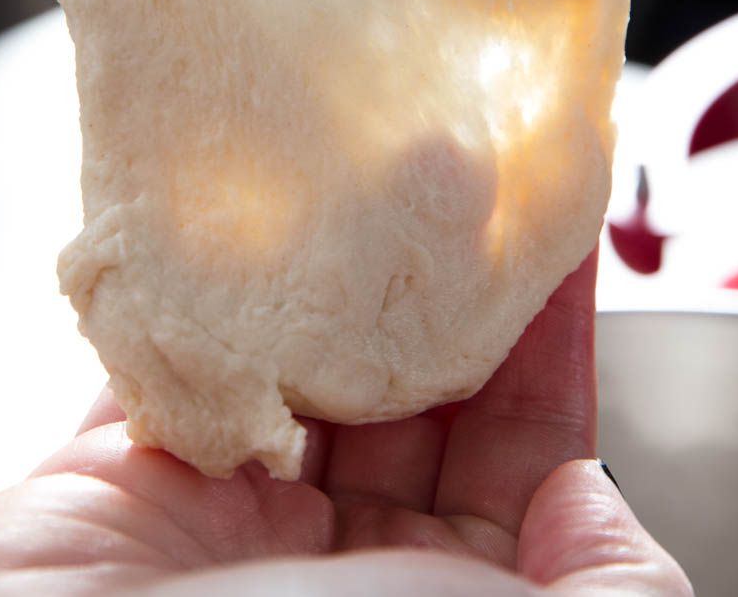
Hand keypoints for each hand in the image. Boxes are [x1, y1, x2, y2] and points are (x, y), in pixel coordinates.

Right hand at [0, 253, 690, 595]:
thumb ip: (612, 595)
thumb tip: (592, 505)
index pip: (522, 460)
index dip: (548, 353)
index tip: (562, 247)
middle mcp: (341, 570)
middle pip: (414, 398)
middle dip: (445, 294)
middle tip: (467, 186)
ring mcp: (232, 525)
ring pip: (302, 369)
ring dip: (335, 283)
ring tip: (370, 182)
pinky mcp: (126, 481)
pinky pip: (175, 369)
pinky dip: (203, 301)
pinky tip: (242, 235)